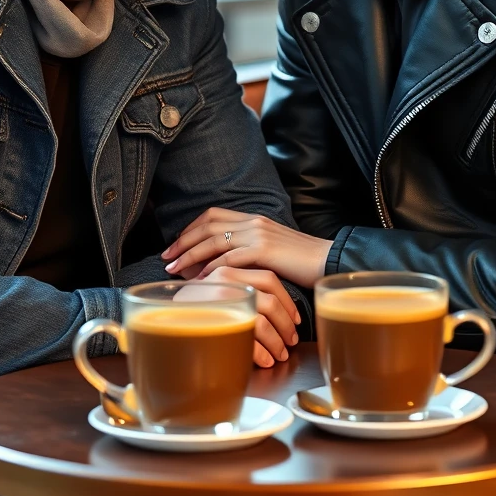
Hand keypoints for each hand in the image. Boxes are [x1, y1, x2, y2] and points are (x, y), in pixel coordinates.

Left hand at [164, 208, 330, 288]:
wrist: (328, 261)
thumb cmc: (300, 262)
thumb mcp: (271, 250)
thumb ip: (249, 250)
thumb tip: (223, 263)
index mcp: (253, 218)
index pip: (213, 215)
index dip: (191, 229)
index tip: (175, 246)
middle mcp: (253, 221)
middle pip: (208, 225)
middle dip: (183, 242)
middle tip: (167, 259)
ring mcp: (259, 234)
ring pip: (214, 240)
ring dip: (191, 256)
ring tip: (176, 271)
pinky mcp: (265, 250)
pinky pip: (230, 257)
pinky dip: (212, 268)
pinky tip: (202, 280)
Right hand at [189, 266, 300, 368]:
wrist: (157, 317)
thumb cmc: (187, 306)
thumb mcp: (212, 288)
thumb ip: (235, 288)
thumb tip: (266, 304)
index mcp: (228, 269)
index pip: (269, 278)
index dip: (287, 300)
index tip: (294, 317)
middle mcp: (226, 282)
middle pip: (270, 302)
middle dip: (286, 326)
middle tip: (290, 341)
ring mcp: (221, 302)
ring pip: (263, 322)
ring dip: (277, 342)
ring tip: (280, 355)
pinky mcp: (214, 321)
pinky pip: (248, 339)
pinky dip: (261, 353)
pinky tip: (265, 361)